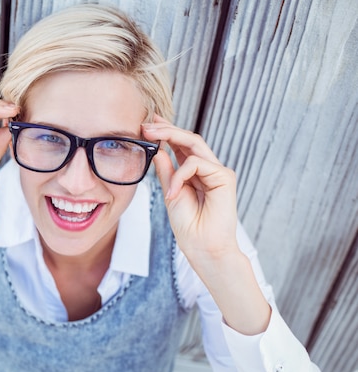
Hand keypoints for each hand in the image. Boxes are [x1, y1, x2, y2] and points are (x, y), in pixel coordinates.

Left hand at [142, 115, 238, 267]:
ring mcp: (218, 171)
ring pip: (194, 143)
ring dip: (169, 136)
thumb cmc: (189, 225)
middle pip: (188, 138)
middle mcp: (208, 168)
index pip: (181, 145)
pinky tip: (172, 192)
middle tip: (145, 124)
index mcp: (195, 172)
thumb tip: (157, 150)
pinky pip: (196, 163)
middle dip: (165, 128)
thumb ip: (165, 171)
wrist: (203, 248)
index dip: (166, 131)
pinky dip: (179, 174)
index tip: (147, 124)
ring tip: (149, 137)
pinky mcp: (224, 177)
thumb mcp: (170, 193)